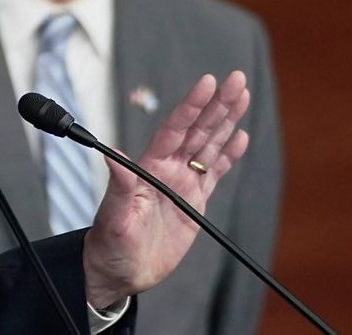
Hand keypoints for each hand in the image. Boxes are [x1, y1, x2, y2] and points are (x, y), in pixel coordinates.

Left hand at [83, 70, 250, 306]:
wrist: (120, 272)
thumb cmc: (110, 245)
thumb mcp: (113, 217)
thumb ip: (119, 186)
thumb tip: (111, 154)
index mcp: (149, 168)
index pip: (174, 129)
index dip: (192, 105)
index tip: (207, 81)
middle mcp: (167, 170)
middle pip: (198, 130)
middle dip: (217, 104)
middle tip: (237, 79)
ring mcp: (182, 184)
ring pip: (209, 145)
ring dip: (226, 121)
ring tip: (242, 96)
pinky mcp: (194, 202)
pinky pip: (215, 173)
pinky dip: (229, 155)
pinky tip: (241, 136)